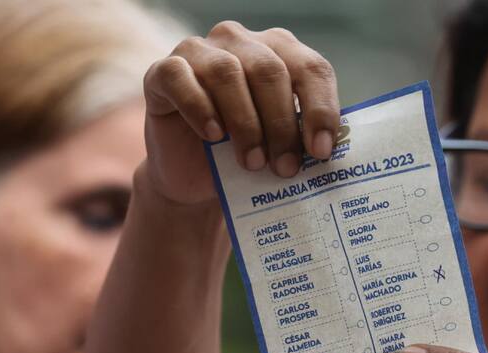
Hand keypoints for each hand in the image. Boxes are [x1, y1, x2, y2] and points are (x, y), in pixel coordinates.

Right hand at [140, 21, 340, 205]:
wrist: (194, 175)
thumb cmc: (246, 154)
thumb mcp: (281, 146)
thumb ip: (302, 138)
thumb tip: (324, 151)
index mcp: (280, 51)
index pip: (310, 68)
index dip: (321, 109)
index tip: (322, 152)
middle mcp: (240, 42)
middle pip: (269, 71)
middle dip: (282, 124)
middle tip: (287, 167)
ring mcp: (199, 51)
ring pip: (227, 73)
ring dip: (245, 123)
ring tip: (254, 162)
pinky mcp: (163, 71)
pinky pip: (180, 79)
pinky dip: (200, 108)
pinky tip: (214, 137)